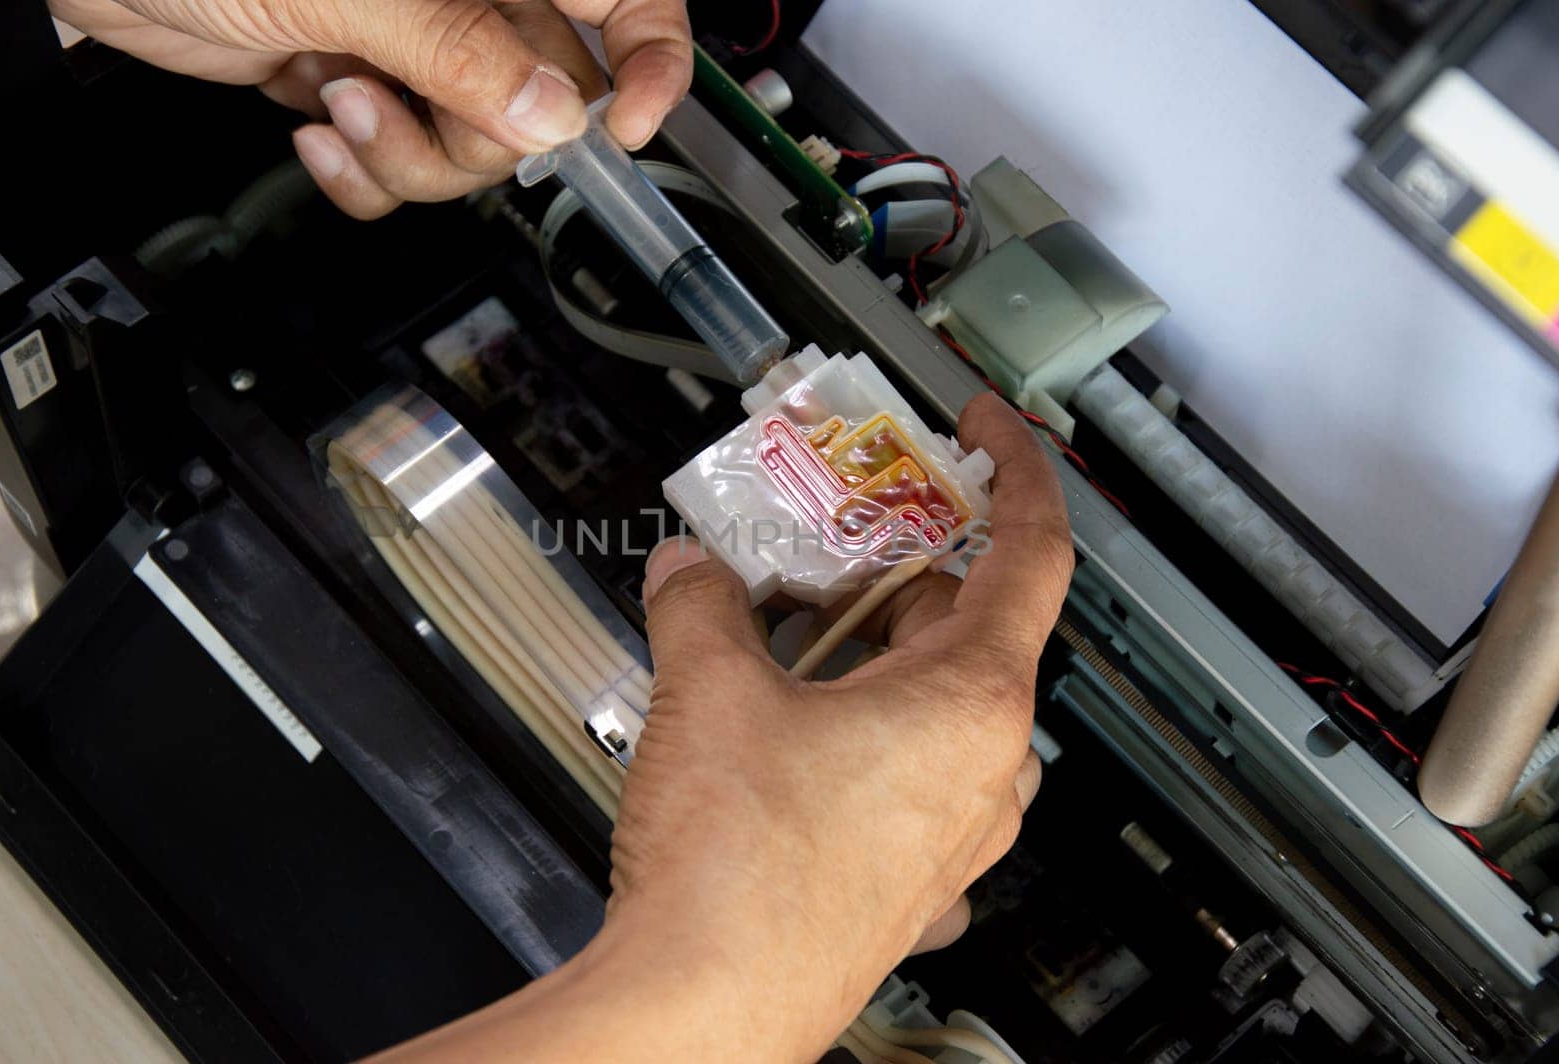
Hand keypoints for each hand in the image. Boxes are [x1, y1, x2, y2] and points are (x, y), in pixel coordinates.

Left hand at [49, 0, 692, 217]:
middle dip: (476, 135)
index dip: (650, 62)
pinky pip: (406, 162)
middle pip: (546, 101)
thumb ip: (459, 50)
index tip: (624, 131)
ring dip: (408, 155)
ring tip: (338, 103)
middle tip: (401, 100)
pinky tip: (314, 125)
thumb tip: (553, 116)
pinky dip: (363, 171)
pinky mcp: (367, 83)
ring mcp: (417, 40)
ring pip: (475, 146)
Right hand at [375, 393, 1073, 1061]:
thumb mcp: (707, 690)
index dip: (1015, 470)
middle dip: (891, 581)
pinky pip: (908, 785)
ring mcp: (953, 837)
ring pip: (935, 709)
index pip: (1032, 550)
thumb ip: (702, 603)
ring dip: (872, 667)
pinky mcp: (913, 886)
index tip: (990, 432)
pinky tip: (788, 748)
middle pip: (965, 627)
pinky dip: (860, 745)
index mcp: (969, 700)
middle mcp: (983, 771)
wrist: (704, 1010)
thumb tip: (690, 571)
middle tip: (817, 558)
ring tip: (784, 654)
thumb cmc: (740, 875)